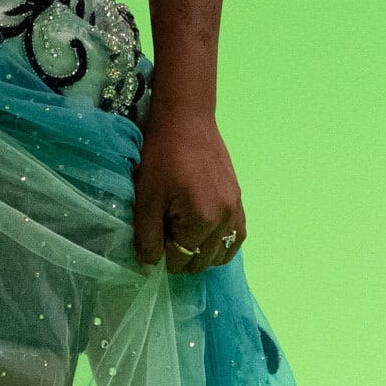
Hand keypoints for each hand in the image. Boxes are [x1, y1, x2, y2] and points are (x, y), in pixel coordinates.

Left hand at [133, 106, 246, 274]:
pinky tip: (204, 236)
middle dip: (181, 257)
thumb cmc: (161, 156)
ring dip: (201, 254)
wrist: (186, 121)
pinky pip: (236, 237)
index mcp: (203, 220)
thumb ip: (147, 236)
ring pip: (222, 254)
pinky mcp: (239, 200)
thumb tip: (150, 265)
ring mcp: (236, 210)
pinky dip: (220, 244)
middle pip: (203, 262)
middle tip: (164, 235)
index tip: (153, 238)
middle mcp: (226, 219)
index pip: (182, 261)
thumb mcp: (145, 198)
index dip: (162, 256)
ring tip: (182, 236)